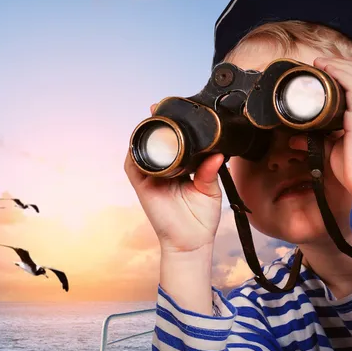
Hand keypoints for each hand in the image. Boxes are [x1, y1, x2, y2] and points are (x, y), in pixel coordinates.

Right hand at [124, 103, 224, 253]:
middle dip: (157, 124)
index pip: (176, 143)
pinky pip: (134, 164)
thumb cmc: (201, 219)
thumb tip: (217, 153)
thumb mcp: (210, 191)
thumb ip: (210, 171)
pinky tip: (142, 139)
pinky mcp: (142, 185)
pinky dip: (135, 151)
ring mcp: (151, 177)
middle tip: (160, 108)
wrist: (191, 242)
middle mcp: (165, 170)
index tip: (179, 111)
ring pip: (143, 149)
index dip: (175, 128)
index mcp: (181, 168)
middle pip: (157, 142)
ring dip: (145, 133)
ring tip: (152, 118)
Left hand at [288, 57, 351, 195]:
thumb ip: (318, 141)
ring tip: (321, 62)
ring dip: (338, 65)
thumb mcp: (334, 151)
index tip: (327, 72)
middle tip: (321, 63)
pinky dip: (340, 72)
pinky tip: (328, 68)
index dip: (346, 75)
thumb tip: (296, 139)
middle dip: (340, 66)